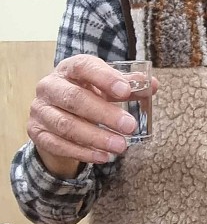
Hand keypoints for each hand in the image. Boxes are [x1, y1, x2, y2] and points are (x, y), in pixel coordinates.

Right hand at [28, 54, 157, 177]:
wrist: (55, 114)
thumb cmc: (86, 95)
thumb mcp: (105, 87)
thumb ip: (128, 85)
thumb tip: (152, 85)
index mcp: (68, 68)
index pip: (84, 67)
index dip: (104, 78)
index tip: (125, 91)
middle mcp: (49, 86)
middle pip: (75, 99)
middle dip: (105, 114)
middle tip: (130, 126)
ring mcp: (40, 110)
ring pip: (66, 125)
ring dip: (96, 137)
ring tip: (121, 146)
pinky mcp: (37, 133)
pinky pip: (59, 145)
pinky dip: (83, 152)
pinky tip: (103, 156)